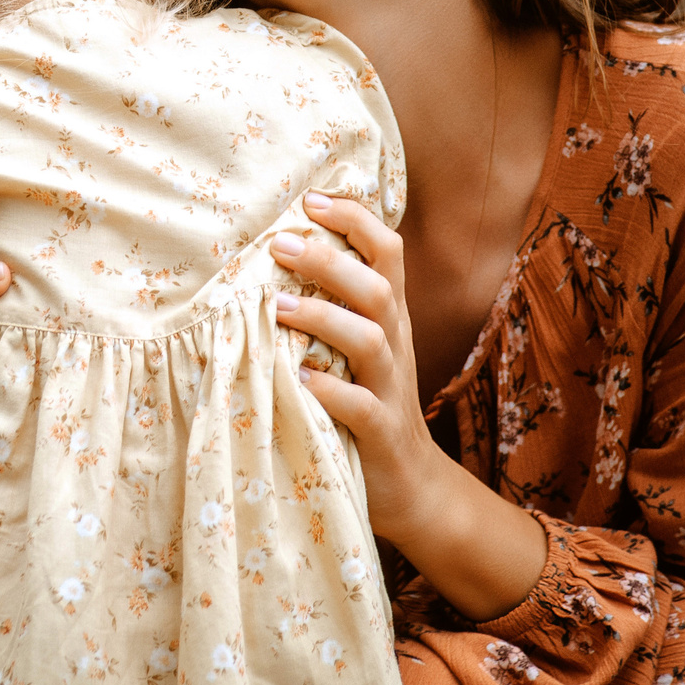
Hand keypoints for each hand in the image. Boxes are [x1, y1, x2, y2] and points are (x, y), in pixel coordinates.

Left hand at [272, 190, 545, 620]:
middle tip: (281, 244)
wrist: (411, 486)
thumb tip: (274, 247)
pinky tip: (298, 379)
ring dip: (324, 318)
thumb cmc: (366, 403)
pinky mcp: (380, 435)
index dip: (355, 220)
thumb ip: (331, 303)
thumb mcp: (355, 348)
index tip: (310, 198)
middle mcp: (395, 345)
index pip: (388, 252)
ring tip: (277, 306)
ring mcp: (390, 390)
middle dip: (332, 261)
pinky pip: (361, 408)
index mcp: (389, 317)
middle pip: (378, 288)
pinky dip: (330, 391)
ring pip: (371, 341)